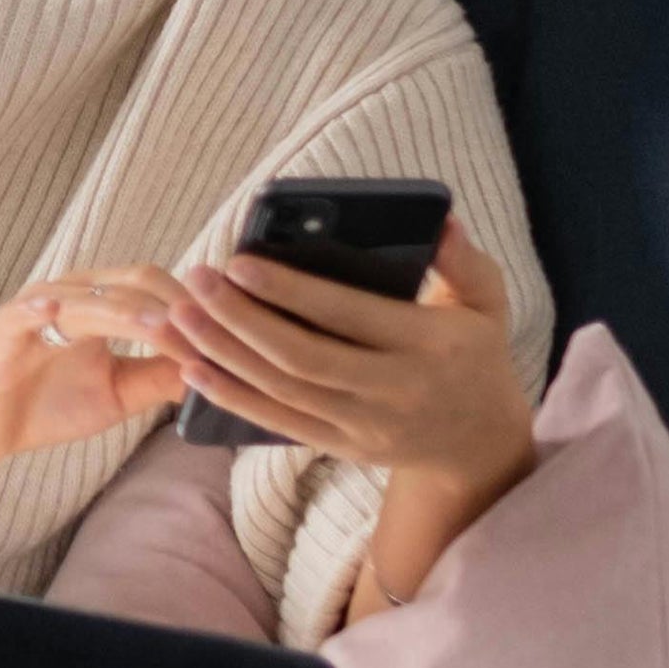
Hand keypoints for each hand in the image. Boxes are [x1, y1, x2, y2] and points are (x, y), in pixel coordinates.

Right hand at [0, 269, 198, 477]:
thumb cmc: (44, 404)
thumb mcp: (117, 394)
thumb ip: (159, 376)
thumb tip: (215, 368)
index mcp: (102, 305)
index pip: (159, 289)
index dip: (196, 307)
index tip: (233, 330)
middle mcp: (74, 294)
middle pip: (135, 280)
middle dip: (175, 305)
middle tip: (211, 334)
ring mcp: (37, 307)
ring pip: (92, 296)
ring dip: (128, 311)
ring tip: (164, 327)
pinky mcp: (4, 328)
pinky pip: (27, 311)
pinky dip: (44, 307)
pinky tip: (62, 311)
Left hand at [152, 212, 532, 602]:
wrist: (479, 444)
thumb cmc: (476, 355)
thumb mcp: (487, 303)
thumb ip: (464, 263)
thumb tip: (441, 221)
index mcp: (428, 346)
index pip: (349, 316)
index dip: (290, 292)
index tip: (239, 263)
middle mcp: (393, 390)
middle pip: (302, 357)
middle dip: (240, 319)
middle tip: (196, 280)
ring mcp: (363, 425)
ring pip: (281, 391)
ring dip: (224, 354)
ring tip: (180, 316)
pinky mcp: (341, 446)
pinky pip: (277, 423)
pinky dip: (232, 396)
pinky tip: (193, 367)